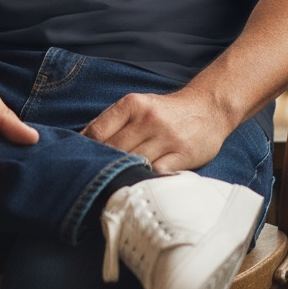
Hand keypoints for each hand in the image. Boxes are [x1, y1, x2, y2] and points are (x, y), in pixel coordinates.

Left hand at [81, 87, 225, 172]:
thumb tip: (80, 142)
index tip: (79, 161)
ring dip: (122, 175)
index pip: (98, 131)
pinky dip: (145, 179)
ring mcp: (166, 137)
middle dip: (102, 165)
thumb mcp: (137, 106)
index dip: (85, 150)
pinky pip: (156, 173)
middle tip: (93, 178)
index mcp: (132, 104)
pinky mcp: (183, 154)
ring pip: (133, 163)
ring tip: (113, 184)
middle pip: (114, 150)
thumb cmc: (164, 112)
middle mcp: (149, 119)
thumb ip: (111, 122)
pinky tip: (138, 184)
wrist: (207, 108)